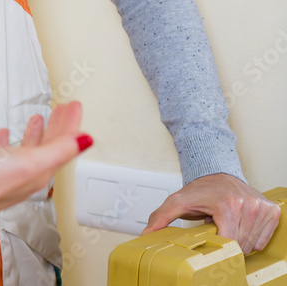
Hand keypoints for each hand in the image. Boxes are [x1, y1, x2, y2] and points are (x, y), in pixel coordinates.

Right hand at [0, 101, 90, 241]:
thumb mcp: (28, 162)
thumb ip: (59, 150)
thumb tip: (86, 140)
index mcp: (39, 172)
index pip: (63, 144)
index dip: (71, 124)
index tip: (75, 106)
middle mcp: (27, 174)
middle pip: (49, 147)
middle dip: (58, 126)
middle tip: (64, 109)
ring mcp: (8, 173)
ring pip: (29, 149)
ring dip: (37, 132)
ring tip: (40, 117)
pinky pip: (5, 153)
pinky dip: (8, 142)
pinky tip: (4, 134)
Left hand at [142, 173, 280, 253]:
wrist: (217, 172)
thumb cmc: (200, 189)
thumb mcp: (177, 201)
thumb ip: (161, 218)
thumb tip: (147, 233)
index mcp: (227, 205)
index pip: (229, 243)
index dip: (218, 246)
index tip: (211, 241)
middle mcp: (248, 205)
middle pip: (241, 245)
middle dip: (226, 242)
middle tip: (216, 227)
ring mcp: (261, 207)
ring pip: (253, 244)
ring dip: (239, 239)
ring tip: (227, 224)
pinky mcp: (271, 210)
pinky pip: (263, 239)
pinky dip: (251, 237)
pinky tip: (239, 224)